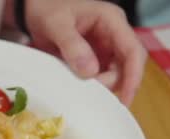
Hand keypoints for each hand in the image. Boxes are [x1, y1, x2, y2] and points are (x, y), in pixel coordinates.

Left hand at [25, 0, 146, 104]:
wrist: (36, 9)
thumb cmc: (48, 9)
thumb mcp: (56, 24)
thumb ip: (72, 45)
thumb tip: (90, 71)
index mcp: (111, 20)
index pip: (132, 50)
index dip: (133, 76)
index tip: (125, 98)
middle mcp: (114, 33)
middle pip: (129, 64)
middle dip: (117, 83)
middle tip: (95, 96)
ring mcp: (106, 46)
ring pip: (117, 72)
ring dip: (106, 86)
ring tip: (86, 92)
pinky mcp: (97, 57)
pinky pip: (103, 74)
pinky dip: (96, 85)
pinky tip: (83, 91)